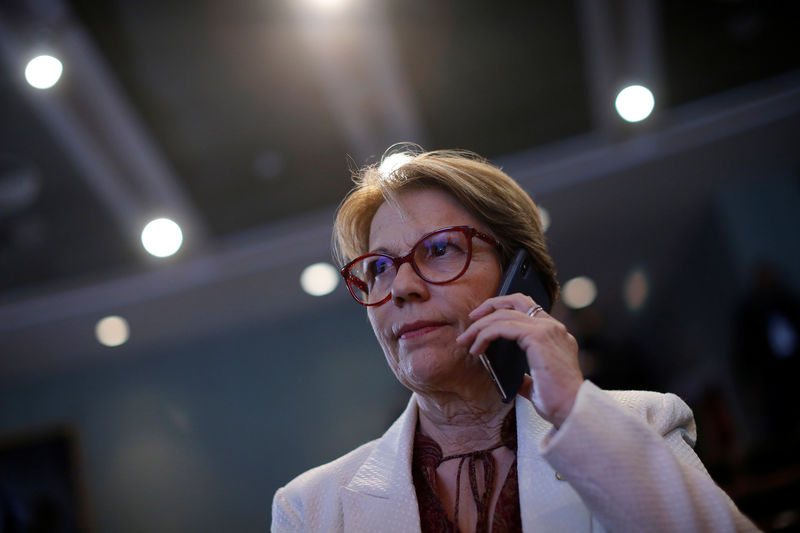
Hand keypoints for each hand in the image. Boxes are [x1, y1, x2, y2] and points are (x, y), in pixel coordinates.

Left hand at [456, 293, 583, 427]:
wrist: (572, 410)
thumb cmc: (558, 402)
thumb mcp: (538, 384)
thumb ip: (526, 377)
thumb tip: (512, 380)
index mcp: (555, 335)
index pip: (528, 306)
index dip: (502, 307)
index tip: (482, 319)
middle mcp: (553, 327)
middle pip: (516, 301)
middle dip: (489, 307)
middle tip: (471, 321)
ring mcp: (547, 329)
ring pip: (504, 314)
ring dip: (480, 327)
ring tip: (466, 341)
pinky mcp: (538, 337)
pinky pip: (503, 327)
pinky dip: (485, 335)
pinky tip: (477, 348)